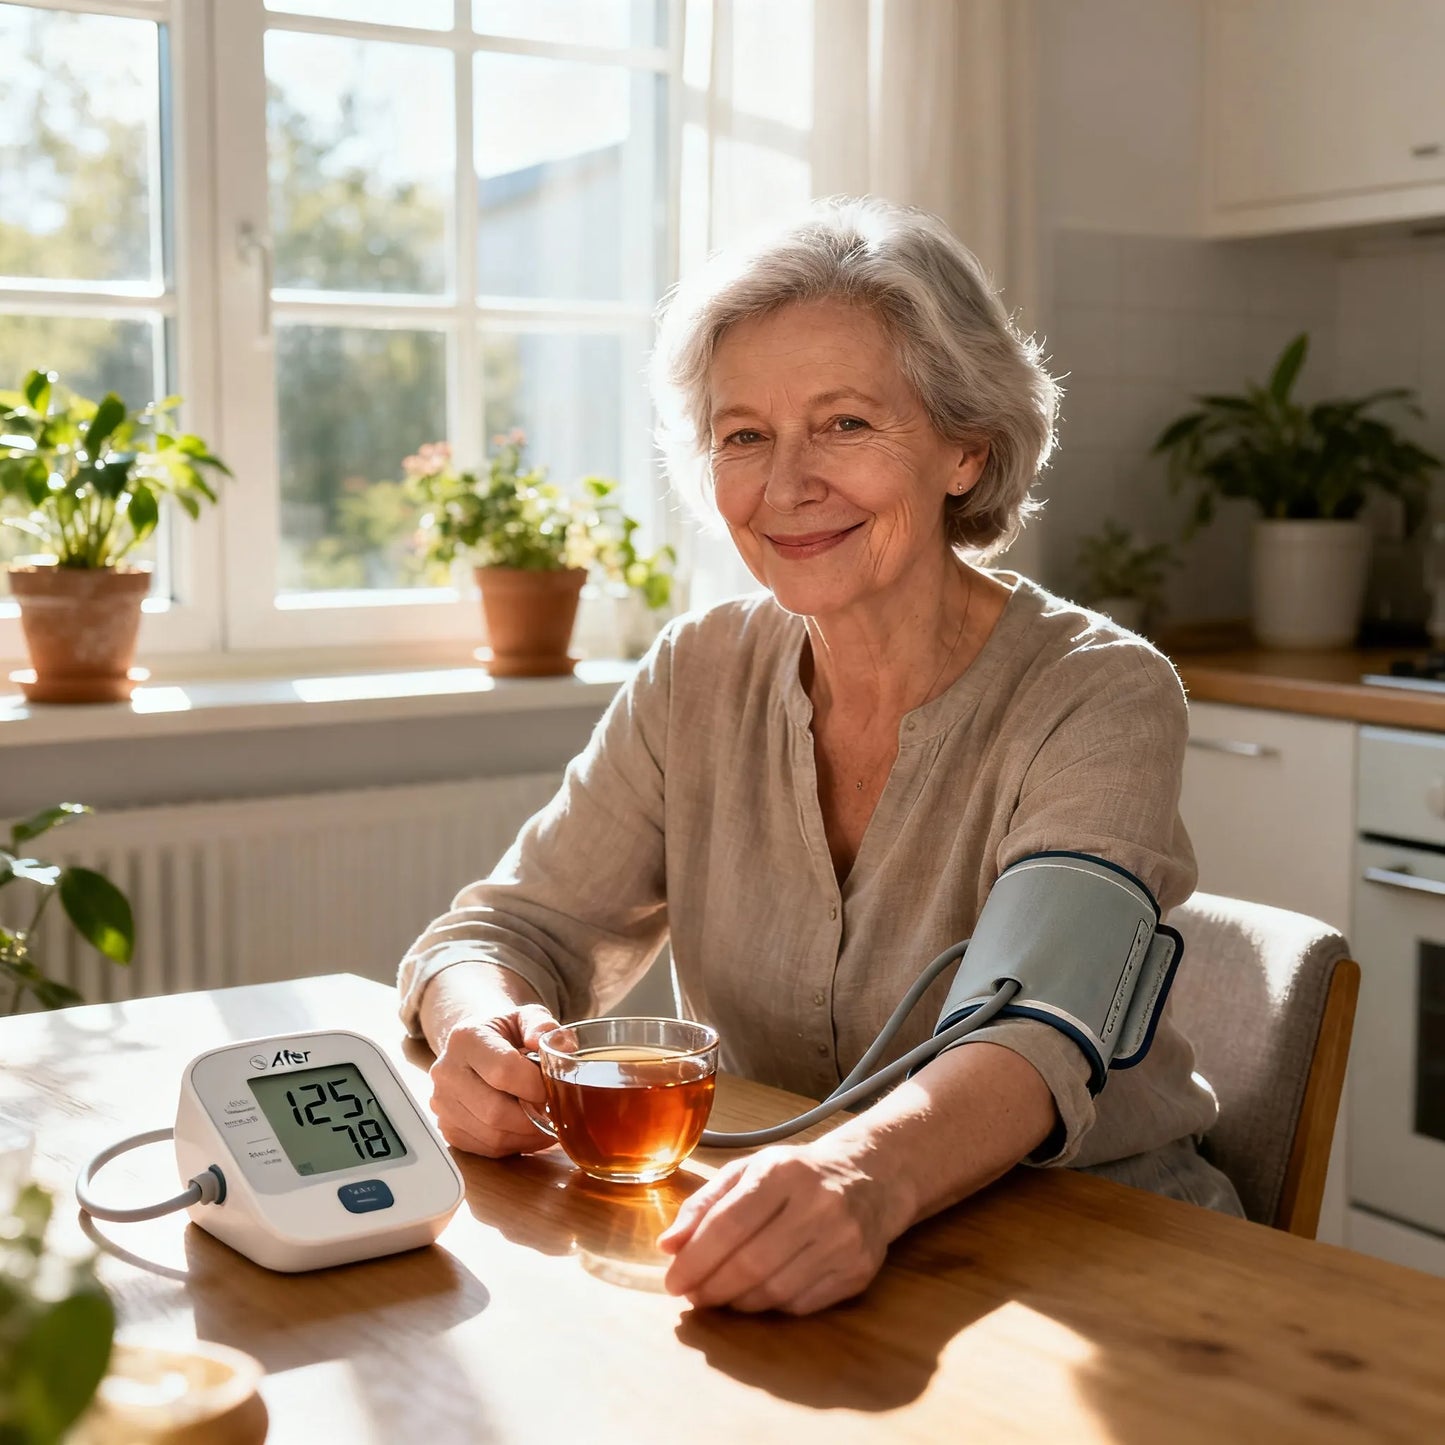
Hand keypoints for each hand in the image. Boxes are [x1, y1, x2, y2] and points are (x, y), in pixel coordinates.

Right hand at [427, 1000, 560, 1157]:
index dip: (535, 1086)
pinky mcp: (447, 1128)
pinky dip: (514, 1145)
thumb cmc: (504, 1033)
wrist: (473, 1044)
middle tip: (556, 1113)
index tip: (554, 1088)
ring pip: (492, 1136)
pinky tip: (527, 1130)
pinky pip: (486, 1149)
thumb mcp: (525, 1017)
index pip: (503, 1071)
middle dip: (534, 1118)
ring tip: (547, 1123)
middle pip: (496, 1112)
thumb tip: (563, 1048)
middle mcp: (447, 1072)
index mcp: (466, 1038)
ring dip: (528, 1136)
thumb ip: (543, 1026)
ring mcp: (443, 1103)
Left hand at [656, 1140, 896, 1314]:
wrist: (868, 1178)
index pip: (728, 1224)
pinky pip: (800, 1304)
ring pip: (775, 1291)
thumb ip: (704, 1204)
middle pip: (751, 1263)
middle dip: (712, 1287)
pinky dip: (770, 1307)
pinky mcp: (858, 1271)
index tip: (673, 1282)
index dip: (695, 1259)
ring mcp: (842, 1240)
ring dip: (737, 1302)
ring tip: (719, 1296)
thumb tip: (667, 1246)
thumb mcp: (748, 1172)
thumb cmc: (795, 1175)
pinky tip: (756, 1295)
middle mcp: (818, 1204)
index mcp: (782, 1171)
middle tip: (692, 1297)